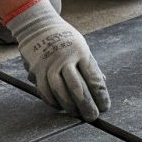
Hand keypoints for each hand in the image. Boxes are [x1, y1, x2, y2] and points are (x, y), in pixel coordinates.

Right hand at [6, 0, 110, 120]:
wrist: (38, 25)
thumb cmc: (66, 39)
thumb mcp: (83, 47)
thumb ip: (91, 67)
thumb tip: (101, 85)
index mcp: (81, 52)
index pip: (93, 78)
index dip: (101, 96)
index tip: (105, 106)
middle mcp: (65, 59)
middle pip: (78, 88)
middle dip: (87, 105)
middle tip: (93, 117)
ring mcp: (49, 65)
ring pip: (60, 92)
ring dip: (70, 106)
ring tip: (77, 114)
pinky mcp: (36, 70)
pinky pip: (45, 91)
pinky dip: (53, 102)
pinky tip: (61, 107)